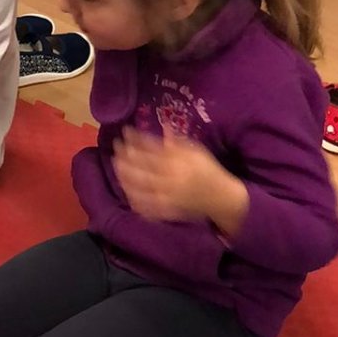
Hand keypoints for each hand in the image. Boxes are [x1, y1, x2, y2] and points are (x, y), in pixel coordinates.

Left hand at [113, 128, 247, 232]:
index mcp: (179, 163)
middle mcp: (170, 180)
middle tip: (116, 146)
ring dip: (124, 174)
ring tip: (116, 165)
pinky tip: (125, 188)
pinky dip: (133, 196)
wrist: (221, 198)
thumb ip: (178, 141)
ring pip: (138, 186)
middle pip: (141, 167)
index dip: (135, 139)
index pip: (151, 149)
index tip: (124, 131)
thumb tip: (164, 126)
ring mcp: (166, 197)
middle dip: (125, 155)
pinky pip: (145, 205)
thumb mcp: (197, 152)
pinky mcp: (165, 211)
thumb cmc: (208, 171)